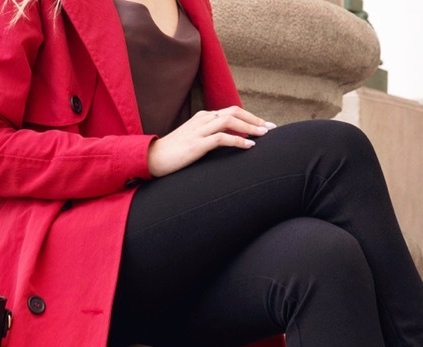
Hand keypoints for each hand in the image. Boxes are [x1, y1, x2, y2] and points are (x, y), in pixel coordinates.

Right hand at [146, 106, 275, 177]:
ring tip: (265, 135)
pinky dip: (238, 140)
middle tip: (271, 128)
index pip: (231, 112)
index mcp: (203, 117)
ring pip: (231, 121)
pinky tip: (249, 145)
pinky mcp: (197, 143)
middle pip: (235, 112)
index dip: (250, 118)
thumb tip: (227, 142)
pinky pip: (222, 138)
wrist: (152, 159)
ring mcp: (199, 130)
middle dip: (255, 119)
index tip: (264, 126)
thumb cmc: (173, 153)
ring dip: (250, 127)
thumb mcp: (193, 140)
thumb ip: (209, 137)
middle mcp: (203, 119)